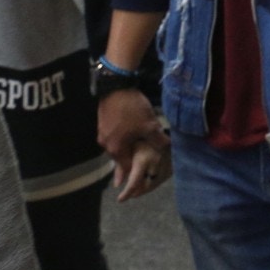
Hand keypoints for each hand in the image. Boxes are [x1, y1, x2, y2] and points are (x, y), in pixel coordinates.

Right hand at [97, 88, 167, 202]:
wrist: (116, 86)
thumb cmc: (132, 109)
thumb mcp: (149, 126)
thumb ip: (158, 140)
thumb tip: (167, 147)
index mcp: (116, 148)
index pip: (126, 167)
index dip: (135, 174)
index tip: (139, 183)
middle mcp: (105, 143)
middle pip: (120, 157)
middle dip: (130, 162)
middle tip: (137, 170)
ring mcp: (103, 133)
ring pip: (118, 146)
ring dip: (128, 148)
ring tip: (137, 152)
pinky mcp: (103, 122)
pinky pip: (115, 136)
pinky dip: (124, 138)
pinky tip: (132, 134)